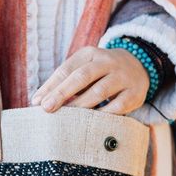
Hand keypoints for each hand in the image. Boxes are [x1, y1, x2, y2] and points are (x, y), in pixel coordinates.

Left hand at [31, 46, 149, 115]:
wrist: (138, 67)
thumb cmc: (100, 73)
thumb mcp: (83, 68)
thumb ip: (64, 82)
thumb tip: (38, 101)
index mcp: (90, 53)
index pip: (67, 69)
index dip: (51, 86)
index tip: (37, 102)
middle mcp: (107, 61)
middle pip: (82, 76)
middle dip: (62, 93)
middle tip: (47, 108)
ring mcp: (123, 76)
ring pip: (99, 91)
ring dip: (81, 105)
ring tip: (67, 117)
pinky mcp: (134, 93)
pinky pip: (117, 106)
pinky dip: (102, 115)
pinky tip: (91, 122)